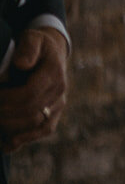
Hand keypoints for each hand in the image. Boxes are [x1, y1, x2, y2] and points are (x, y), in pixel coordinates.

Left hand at [0, 28, 68, 152]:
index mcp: (55, 72)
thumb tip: (22, 65)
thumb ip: (28, 49)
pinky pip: (44, 130)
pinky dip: (24, 139)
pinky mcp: (55, 113)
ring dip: (10, 126)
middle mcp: (60, 90)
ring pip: (35, 123)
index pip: (29, 93)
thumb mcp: (33, 38)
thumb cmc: (37, 45)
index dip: (7, 99)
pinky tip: (6, 145)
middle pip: (30, 111)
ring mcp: (59, 103)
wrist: (51, 52)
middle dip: (4, 113)